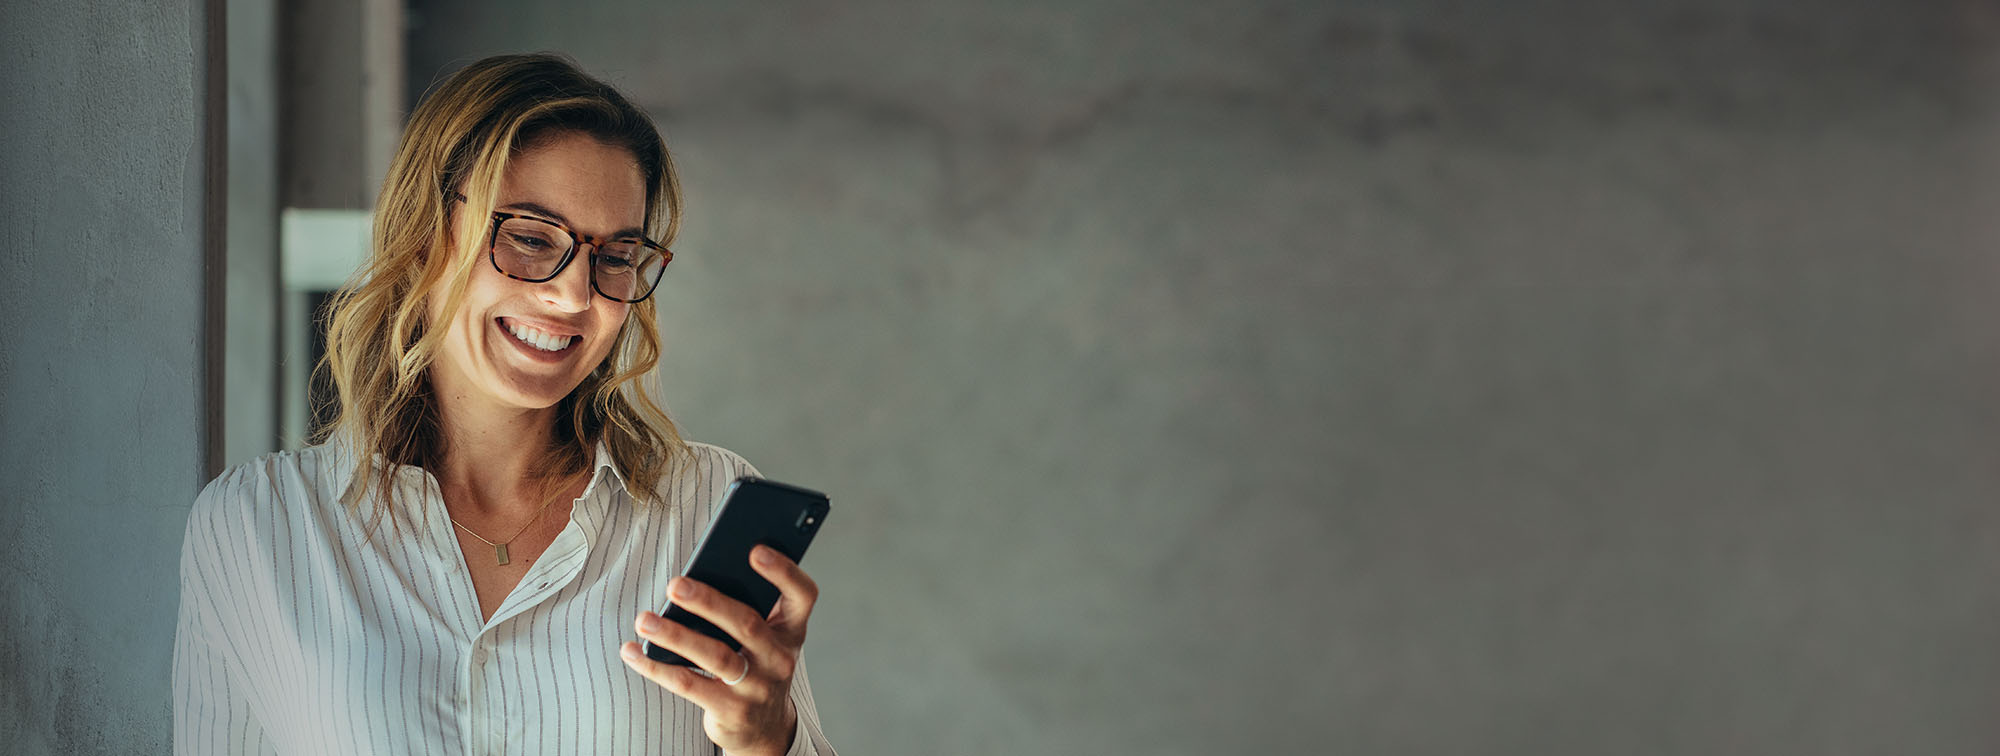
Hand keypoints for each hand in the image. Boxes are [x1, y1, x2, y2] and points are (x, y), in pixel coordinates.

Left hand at [620, 544, 818, 755]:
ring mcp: (757, 686)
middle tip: (675, 585)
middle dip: (709, 602)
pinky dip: (656, 667)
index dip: (784, 572)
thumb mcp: (764, 638)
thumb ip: (745, 608)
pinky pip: (689, 685)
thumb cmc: (755, 665)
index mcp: (791, 629)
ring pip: (715, 656)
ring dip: (676, 635)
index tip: (755, 550)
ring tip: (645, 619)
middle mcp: (779, 658)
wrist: (763, 727)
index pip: (802, 595)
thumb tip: (693, 582)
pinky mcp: (730, 710)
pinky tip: (633, 651)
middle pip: (747, 624)